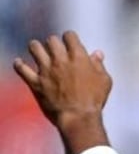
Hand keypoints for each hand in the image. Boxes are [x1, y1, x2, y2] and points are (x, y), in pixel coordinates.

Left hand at [13, 31, 111, 153]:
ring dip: (36, 47)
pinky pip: (21, 68)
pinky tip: (19, 62)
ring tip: (37, 50)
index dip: (69, 37)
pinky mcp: (36, 82)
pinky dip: (19, 64)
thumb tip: (97, 53)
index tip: (70, 42)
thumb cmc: (94, 99)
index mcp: (78, 57)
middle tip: (55, 49)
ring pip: (35, 48)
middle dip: (53, 42)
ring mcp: (46, 70)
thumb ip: (99, 65)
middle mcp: (61, 60)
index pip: (69, 36)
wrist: (78, 117)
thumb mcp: (104, 80)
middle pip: (51, 40)